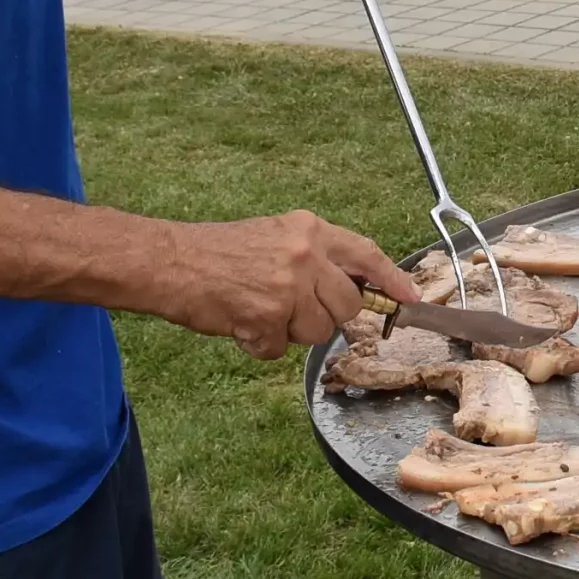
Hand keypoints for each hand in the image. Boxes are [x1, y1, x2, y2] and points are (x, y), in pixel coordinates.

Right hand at [154, 210, 417, 359]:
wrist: (168, 261)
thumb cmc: (215, 252)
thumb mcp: (275, 237)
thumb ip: (313, 258)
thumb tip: (350, 288)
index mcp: (310, 230)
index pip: (366, 255)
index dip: (392, 280)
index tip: (410, 299)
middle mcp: (305, 255)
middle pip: (346, 305)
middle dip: (325, 317)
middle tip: (291, 310)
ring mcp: (288, 286)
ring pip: (317, 332)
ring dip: (290, 333)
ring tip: (257, 311)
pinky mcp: (268, 316)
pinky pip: (281, 348)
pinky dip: (261, 345)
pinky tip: (240, 322)